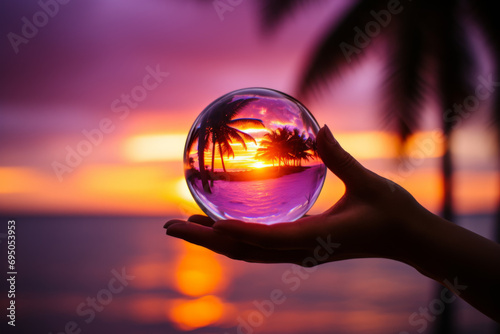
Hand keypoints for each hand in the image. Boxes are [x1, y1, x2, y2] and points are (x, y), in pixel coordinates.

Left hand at [164, 125, 423, 266]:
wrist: (410, 241)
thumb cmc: (394, 213)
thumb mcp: (368, 183)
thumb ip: (341, 157)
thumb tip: (319, 126)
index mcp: (317, 238)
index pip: (268, 239)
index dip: (237, 232)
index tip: (206, 222)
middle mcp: (301, 252)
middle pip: (243, 251)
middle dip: (205, 240)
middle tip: (169, 225)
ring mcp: (299, 254)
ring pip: (247, 252)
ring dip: (214, 240)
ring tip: (184, 224)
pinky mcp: (301, 249)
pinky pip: (259, 247)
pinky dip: (234, 237)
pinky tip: (220, 223)